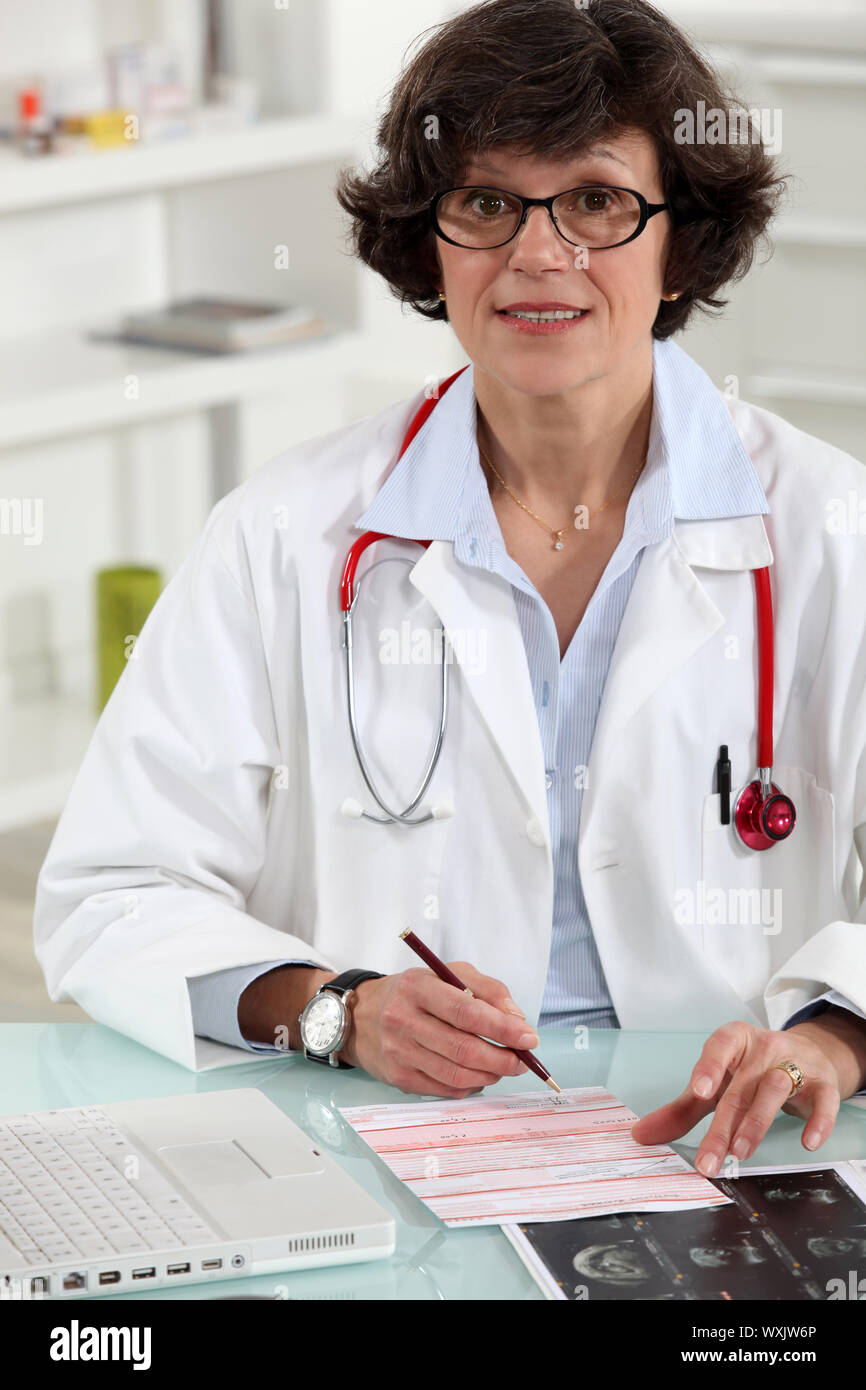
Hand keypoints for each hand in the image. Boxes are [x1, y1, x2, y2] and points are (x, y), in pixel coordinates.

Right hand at [337, 962, 538, 1096]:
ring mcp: (399, 1052)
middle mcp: (403, 1020)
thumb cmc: (413, 993)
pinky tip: (478, 1075)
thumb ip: (487, 988)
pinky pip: (445, 1089)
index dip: (502, 1028)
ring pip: (456, 1074)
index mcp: (418, 988)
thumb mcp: (447, 973)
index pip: (466, 1012)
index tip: (528, 1037)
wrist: (360, 1016)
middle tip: (522, 1059)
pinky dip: (470, 1085)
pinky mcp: (398, 1077)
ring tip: (503, 1066)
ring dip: (490, 1074)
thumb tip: (516, 1019)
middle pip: (463, 1049)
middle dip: (502, 1058)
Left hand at [629, 1013, 865, 1176]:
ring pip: (776, 1088)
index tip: (698, 1091)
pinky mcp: (823, 1083)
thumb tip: (641, 1135)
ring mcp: (796, 1063)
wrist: (809, 1055)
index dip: (709, 1066)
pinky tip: (807, 1142)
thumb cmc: (752, 1072)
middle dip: (724, 1126)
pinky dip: (817, 1120)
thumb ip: (682, 1110)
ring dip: (757, 1122)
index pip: (720, 1046)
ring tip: (741, 1152)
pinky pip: (823, 1099)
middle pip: (741, 1086)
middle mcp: (765, 1048)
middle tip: (709, 1159)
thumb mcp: (717, 1084)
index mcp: (735, 1041)